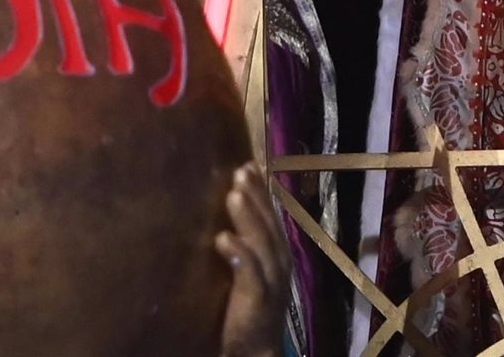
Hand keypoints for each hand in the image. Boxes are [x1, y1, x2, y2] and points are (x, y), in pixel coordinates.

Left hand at [215, 162, 290, 356]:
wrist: (257, 350)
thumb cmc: (249, 307)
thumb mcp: (250, 271)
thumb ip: (244, 245)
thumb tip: (227, 214)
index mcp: (278, 253)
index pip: (271, 216)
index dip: (262, 191)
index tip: (249, 164)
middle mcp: (279, 262)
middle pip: (268, 224)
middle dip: (256, 196)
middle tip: (241, 171)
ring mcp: (271, 281)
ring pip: (262, 243)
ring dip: (248, 217)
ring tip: (234, 193)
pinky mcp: (257, 300)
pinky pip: (249, 273)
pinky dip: (239, 253)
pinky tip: (224, 238)